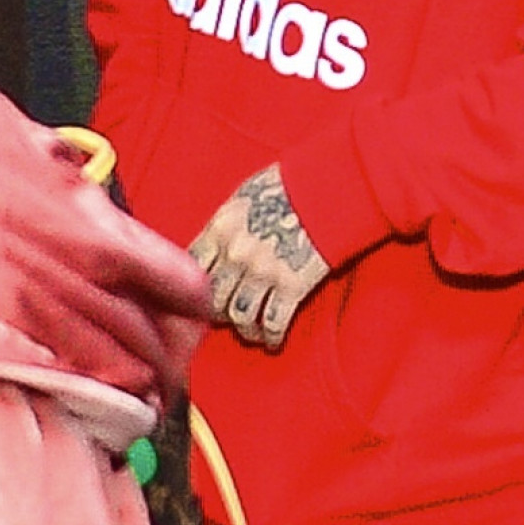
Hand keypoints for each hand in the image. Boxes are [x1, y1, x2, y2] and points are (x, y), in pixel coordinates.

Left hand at [190, 164, 329, 351]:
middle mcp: (236, 253)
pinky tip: (273, 340)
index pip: (192, 267)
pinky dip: (271, 336)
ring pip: (240, 315)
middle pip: (212, 297)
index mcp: (221, 227)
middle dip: (218, 313)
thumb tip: (217, 241)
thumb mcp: (245, 195)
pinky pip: (273, 322)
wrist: (331, 186)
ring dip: (245, 329)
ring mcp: (263, 271)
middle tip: (227, 319)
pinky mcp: (292, 285)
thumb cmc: (291, 184)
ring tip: (251, 332)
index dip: (194, 285)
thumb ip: (228, 222)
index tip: (202, 294)